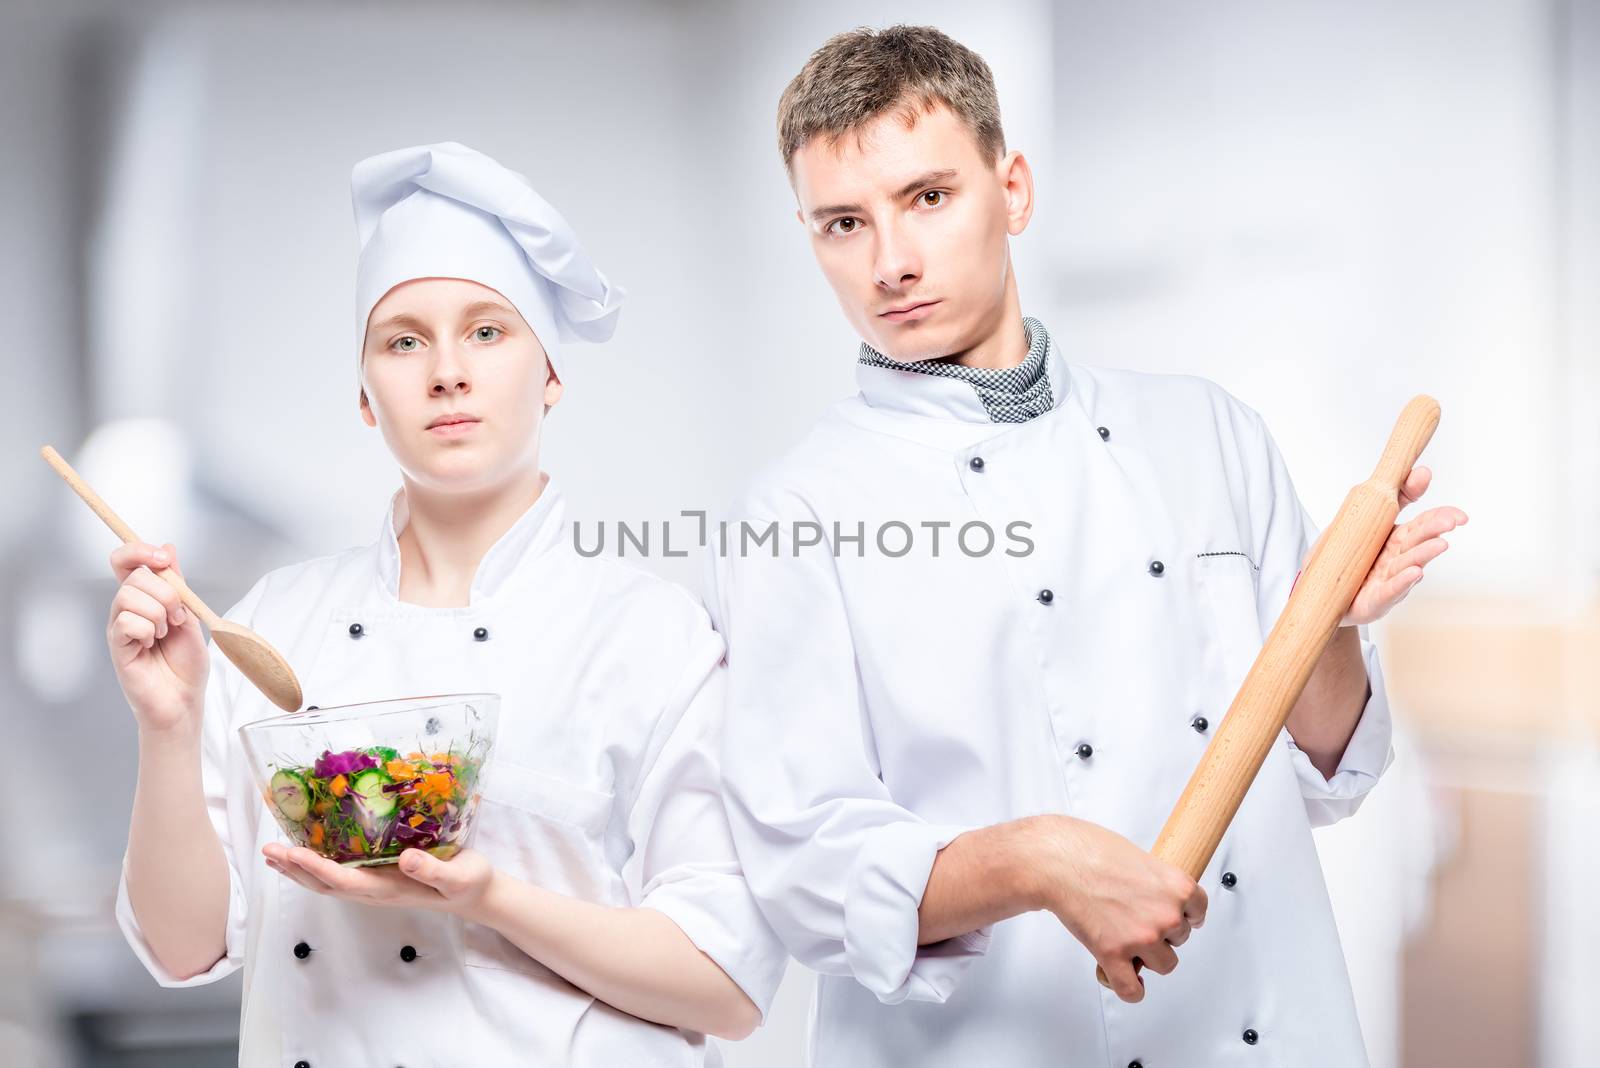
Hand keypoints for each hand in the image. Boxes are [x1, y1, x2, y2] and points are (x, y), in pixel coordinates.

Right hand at [107, 542, 206, 735]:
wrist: (185, 699)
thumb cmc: (186, 663)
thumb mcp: (190, 615)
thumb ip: (177, 583)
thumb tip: (167, 547)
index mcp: (144, 598)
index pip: (126, 562)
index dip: (139, 551)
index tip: (163, 558)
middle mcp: (127, 609)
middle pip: (134, 576)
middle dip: (166, 593)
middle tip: (177, 618)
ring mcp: (119, 627)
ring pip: (129, 595)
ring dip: (159, 614)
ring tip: (164, 634)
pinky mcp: (116, 646)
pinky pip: (126, 621)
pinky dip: (147, 630)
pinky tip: (151, 645)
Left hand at [262, 843, 496, 916]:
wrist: (476, 894)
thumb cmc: (469, 883)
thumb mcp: (459, 876)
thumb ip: (432, 870)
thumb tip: (404, 858)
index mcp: (390, 889)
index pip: (344, 881)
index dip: (316, 868)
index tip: (293, 853)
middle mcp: (375, 891)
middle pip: (326, 885)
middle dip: (295, 870)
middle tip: (269, 851)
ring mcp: (375, 886)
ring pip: (328, 882)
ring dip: (299, 870)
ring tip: (274, 855)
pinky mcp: (379, 878)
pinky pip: (340, 874)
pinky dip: (316, 866)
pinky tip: (307, 855)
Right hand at [1032, 815, 1205, 1002]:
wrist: (1058, 862)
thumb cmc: (1090, 851)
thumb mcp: (1139, 857)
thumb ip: (1157, 882)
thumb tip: (1157, 896)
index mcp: (1177, 888)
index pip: (1199, 911)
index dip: (1185, 914)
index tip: (1177, 916)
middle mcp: (1166, 915)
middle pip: (1181, 939)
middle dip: (1162, 933)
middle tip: (1137, 920)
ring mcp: (1141, 938)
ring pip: (1164, 965)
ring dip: (1149, 958)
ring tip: (1130, 943)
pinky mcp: (1114, 955)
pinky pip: (1132, 989)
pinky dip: (1130, 988)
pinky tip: (1124, 977)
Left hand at [1342, 466, 1466, 625]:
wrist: (1322, 593)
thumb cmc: (1349, 557)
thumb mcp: (1367, 520)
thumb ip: (1396, 497)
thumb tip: (1423, 470)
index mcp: (1395, 539)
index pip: (1423, 525)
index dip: (1441, 519)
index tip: (1459, 515)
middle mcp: (1397, 560)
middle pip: (1417, 543)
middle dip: (1433, 531)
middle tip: (1449, 522)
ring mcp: (1388, 580)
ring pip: (1407, 565)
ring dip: (1423, 555)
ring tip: (1439, 544)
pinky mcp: (1375, 600)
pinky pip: (1390, 590)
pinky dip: (1402, 582)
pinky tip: (1414, 573)